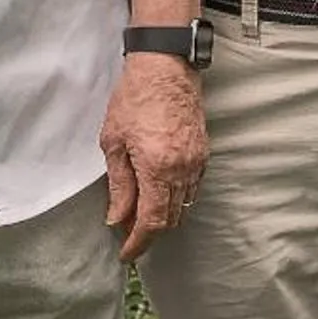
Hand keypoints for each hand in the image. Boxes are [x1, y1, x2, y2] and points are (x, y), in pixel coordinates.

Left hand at [99, 52, 207, 261]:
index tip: (125, 253)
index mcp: (157, 168)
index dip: (138, 243)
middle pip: (170, 219)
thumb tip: (117, 218)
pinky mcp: (203, 151)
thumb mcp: (114, 141)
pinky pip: (192, 188)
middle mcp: (182, 169)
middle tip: (128, 236)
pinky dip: (176, 199)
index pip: (151, 222)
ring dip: (163, 217)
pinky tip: (159, 195)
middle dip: (149, 233)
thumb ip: (119, 185)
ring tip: (140, 217)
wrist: (165, 65)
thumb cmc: (135, 97)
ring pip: (183, 205)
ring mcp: (197, 161)